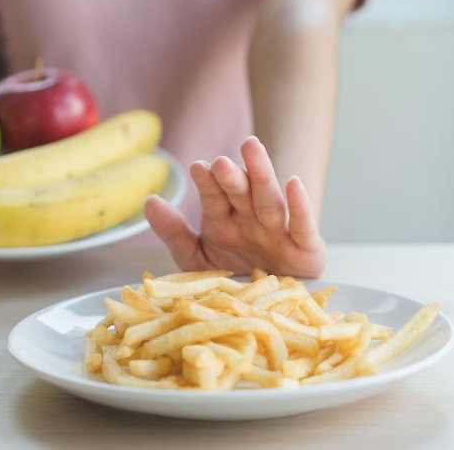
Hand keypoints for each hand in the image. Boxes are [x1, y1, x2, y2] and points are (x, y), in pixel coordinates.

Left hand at [144, 136, 325, 277]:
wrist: (273, 304)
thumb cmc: (235, 274)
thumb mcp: (196, 258)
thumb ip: (173, 232)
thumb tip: (148, 200)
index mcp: (223, 221)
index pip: (214, 197)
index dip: (207, 183)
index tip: (197, 167)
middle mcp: (250, 221)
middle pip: (241, 193)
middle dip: (231, 176)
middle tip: (220, 161)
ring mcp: (278, 232)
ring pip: (269, 200)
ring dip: (261, 175)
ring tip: (252, 149)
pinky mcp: (306, 249)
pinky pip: (302, 226)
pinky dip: (300, 206)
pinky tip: (294, 182)